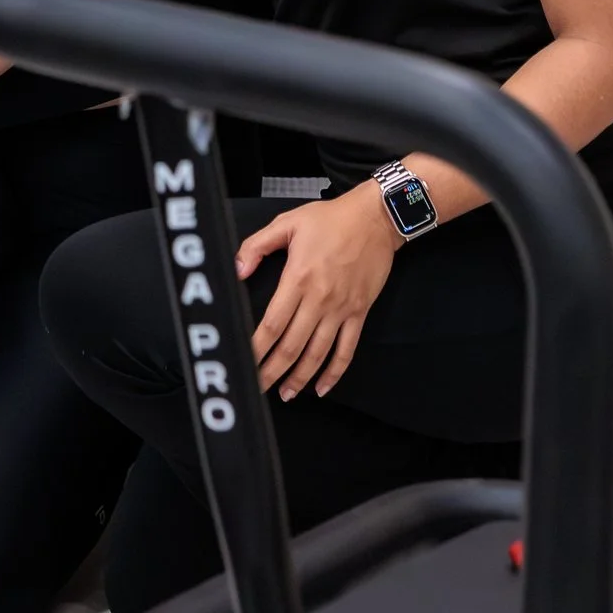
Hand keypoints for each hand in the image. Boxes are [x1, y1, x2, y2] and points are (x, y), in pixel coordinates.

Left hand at [239, 187, 398, 397]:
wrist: (374, 219)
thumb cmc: (330, 219)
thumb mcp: (287, 222)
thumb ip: (257, 246)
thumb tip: (237, 270)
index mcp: (298, 278)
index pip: (272, 324)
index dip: (257, 348)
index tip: (245, 363)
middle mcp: (319, 299)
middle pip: (292, 346)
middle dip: (273, 370)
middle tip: (258, 388)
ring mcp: (341, 310)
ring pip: (318, 354)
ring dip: (301, 378)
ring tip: (286, 394)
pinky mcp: (359, 313)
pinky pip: (346, 350)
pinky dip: (335, 373)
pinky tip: (323, 388)